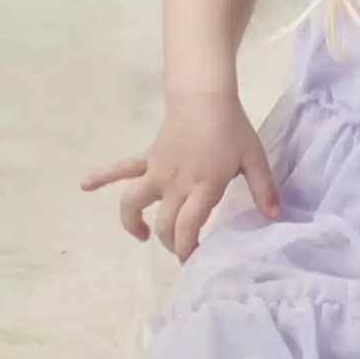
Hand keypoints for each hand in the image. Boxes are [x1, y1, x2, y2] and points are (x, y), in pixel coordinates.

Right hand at [79, 92, 279, 261]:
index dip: (188, 248)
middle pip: (164, 224)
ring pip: (133, 203)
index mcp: (203, 187)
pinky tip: (84, 185)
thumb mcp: (255, 159)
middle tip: (181, 250)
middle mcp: (175, 184)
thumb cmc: (233, 129)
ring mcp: (157, 172)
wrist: (205, 98)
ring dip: (131, 222)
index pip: (188, 227)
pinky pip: (121, 169)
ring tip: (140, 235)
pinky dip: (101, 176)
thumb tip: (275, 216)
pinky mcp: (147, 158)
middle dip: (170, 243)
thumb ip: (264, 188)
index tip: (193, 260)